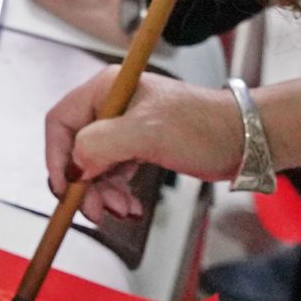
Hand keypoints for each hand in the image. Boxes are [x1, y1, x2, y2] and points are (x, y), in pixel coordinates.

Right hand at [41, 68, 241, 224]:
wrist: (244, 140)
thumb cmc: (205, 126)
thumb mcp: (148, 132)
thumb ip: (101, 143)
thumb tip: (73, 165)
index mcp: (107, 90)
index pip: (61, 121)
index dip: (57, 156)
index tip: (65, 187)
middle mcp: (112, 106)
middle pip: (75, 148)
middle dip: (84, 183)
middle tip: (94, 210)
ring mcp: (125, 127)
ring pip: (93, 165)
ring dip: (102, 193)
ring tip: (121, 210)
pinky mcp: (138, 146)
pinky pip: (113, 172)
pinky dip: (117, 192)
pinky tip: (130, 205)